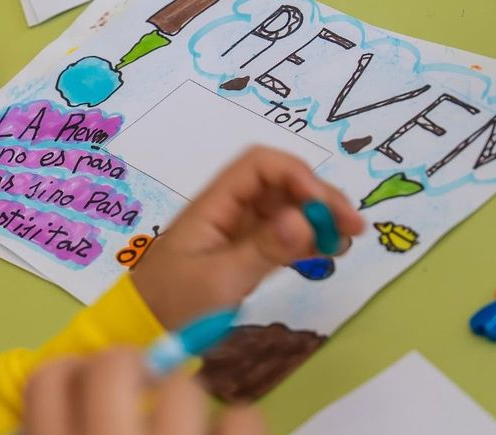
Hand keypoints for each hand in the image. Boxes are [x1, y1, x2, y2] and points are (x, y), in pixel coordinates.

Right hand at [24, 348, 265, 434]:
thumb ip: (65, 424)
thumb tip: (60, 400)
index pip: (47, 380)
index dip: (70, 372)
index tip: (90, 381)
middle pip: (113, 365)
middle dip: (133, 365)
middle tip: (147, 383)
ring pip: (182, 387)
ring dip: (189, 392)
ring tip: (190, 417)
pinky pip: (242, 417)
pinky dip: (240, 420)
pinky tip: (228, 432)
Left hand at [132, 147, 363, 329]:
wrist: (142, 330)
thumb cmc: (173, 303)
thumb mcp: (219, 280)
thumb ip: (263, 250)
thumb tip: (304, 220)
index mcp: (215, 204)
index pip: (260, 165)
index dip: (297, 176)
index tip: (323, 208)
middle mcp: (230, 209)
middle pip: (282, 183)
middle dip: (319, 197)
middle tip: (353, 226)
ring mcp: (239, 230)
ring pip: (288, 207)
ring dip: (320, 216)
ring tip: (348, 239)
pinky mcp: (246, 252)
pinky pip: (284, 234)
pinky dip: (309, 238)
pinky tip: (330, 251)